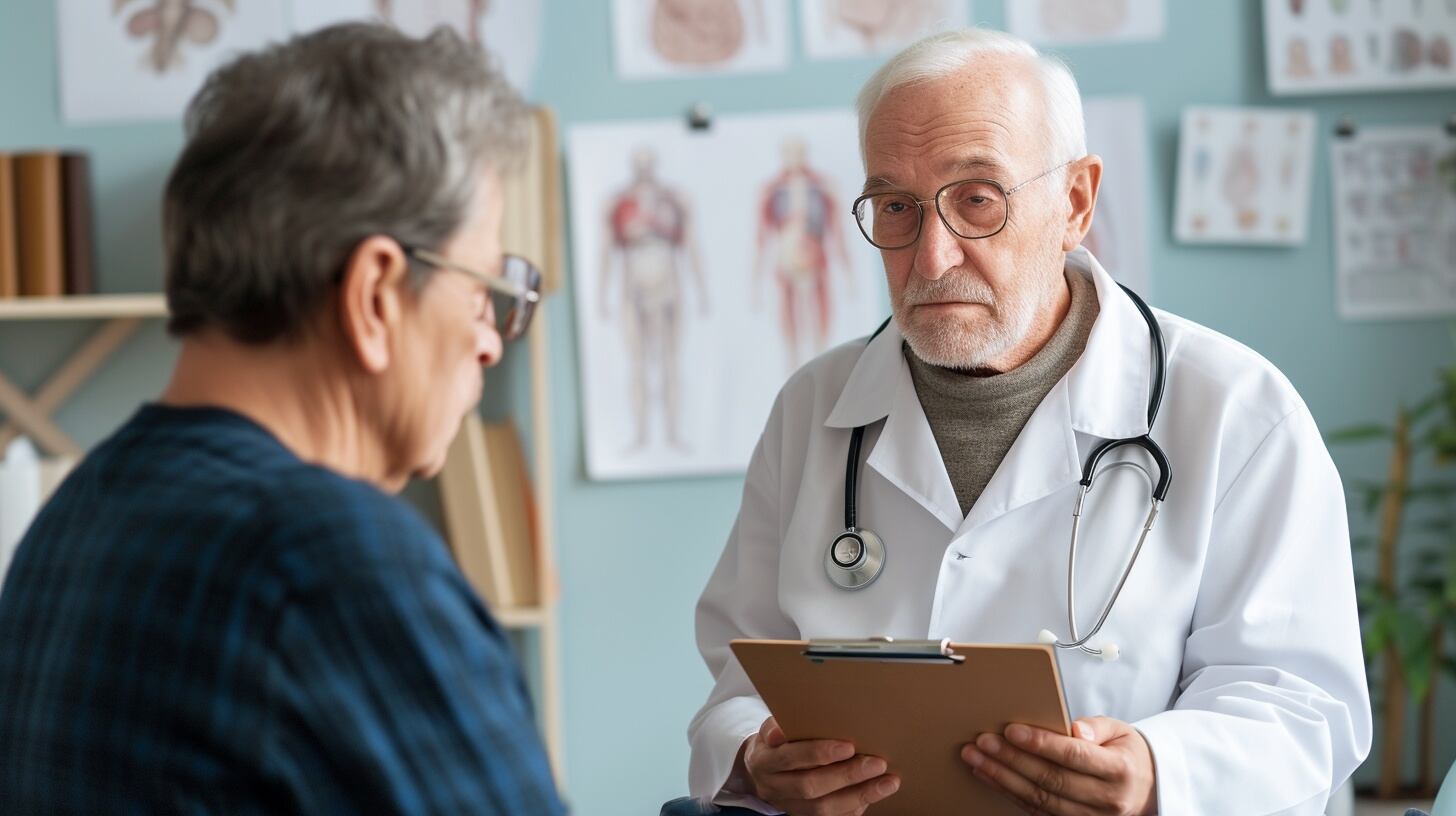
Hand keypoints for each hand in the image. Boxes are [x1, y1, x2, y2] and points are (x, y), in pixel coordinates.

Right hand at [739, 716, 900, 815]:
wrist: (762, 773)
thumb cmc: (776, 744)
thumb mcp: (771, 730)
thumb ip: (777, 726)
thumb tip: (780, 728)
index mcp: (765, 761)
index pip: (791, 758)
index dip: (818, 754)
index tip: (849, 746)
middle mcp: (775, 788)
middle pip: (810, 787)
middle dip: (846, 776)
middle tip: (877, 763)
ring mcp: (790, 806)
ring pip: (823, 809)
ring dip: (859, 795)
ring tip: (888, 782)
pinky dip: (855, 808)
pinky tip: (875, 794)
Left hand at [961, 717, 1155, 815]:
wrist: (1144, 789)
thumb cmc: (1126, 754)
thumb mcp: (1120, 731)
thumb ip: (1097, 726)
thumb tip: (1074, 728)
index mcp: (1119, 770)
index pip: (1074, 756)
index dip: (1041, 743)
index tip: (1011, 730)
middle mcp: (1106, 799)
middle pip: (1051, 779)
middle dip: (1011, 759)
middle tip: (983, 742)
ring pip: (1039, 799)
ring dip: (1002, 778)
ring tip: (976, 757)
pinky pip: (1036, 811)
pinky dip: (1009, 793)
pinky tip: (989, 776)